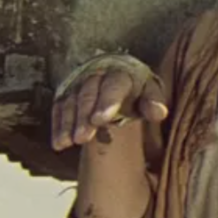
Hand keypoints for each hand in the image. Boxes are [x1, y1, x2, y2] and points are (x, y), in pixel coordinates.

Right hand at [51, 60, 167, 150]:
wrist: (122, 79)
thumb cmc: (138, 91)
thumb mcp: (150, 93)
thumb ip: (153, 102)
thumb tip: (159, 112)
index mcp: (123, 74)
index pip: (114, 85)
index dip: (107, 102)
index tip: (100, 120)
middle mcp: (99, 74)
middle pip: (88, 93)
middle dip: (84, 116)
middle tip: (83, 138)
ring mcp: (80, 82)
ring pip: (71, 100)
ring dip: (69, 122)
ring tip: (69, 143)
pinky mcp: (66, 92)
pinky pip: (59, 107)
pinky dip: (59, 125)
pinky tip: (60, 143)